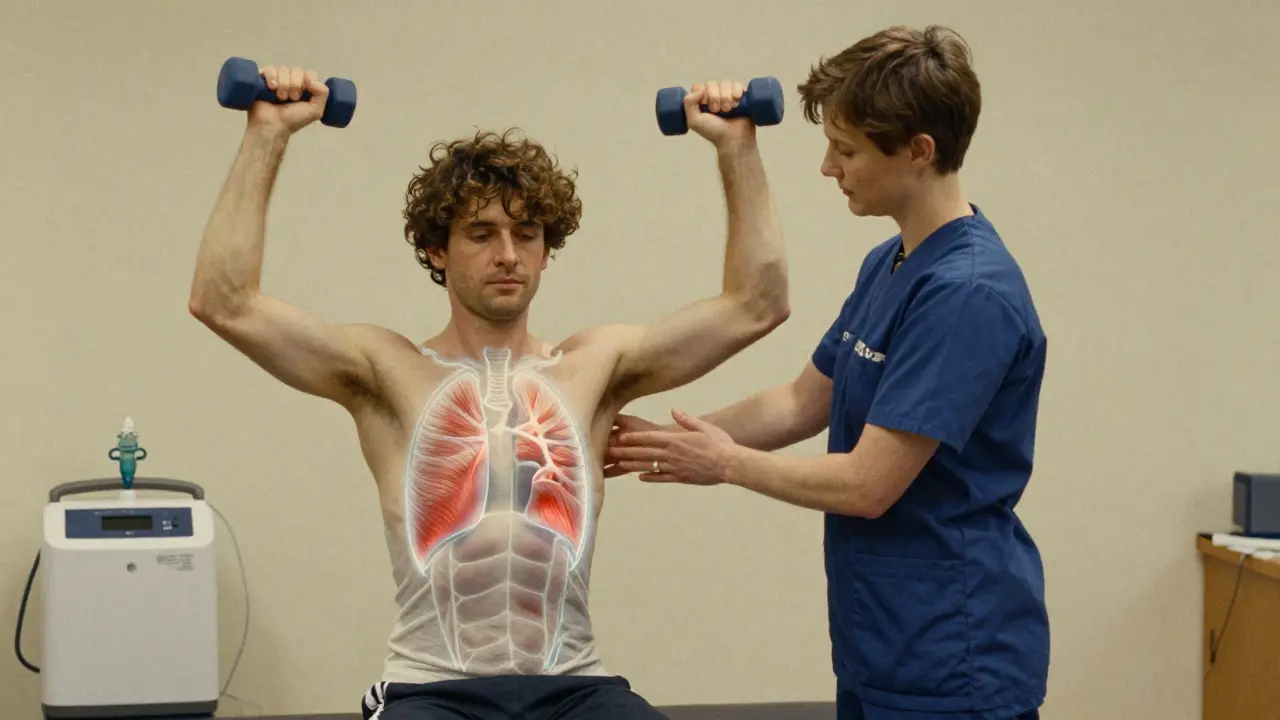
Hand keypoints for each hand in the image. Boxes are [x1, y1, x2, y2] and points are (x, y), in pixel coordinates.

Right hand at [248, 65, 329, 136]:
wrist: (272, 126)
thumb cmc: (293, 119)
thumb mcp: (315, 110)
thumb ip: (322, 93)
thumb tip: (311, 78)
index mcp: (305, 87)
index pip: (310, 73)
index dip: (307, 82)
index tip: (302, 96)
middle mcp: (292, 80)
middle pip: (297, 70)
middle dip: (295, 85)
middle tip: (291, 99)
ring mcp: (277, 79)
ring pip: (283, 69)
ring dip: (284, 85)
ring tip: (280, 98)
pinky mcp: (263, 78)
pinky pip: (270, 69)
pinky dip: (272, 78)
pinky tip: (271, 88)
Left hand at [608, 409, 736, 485]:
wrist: (729, 464)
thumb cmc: (720, 443)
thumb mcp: (703, 427)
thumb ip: (686, 420)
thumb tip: (674, 410)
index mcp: (676, 440)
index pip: (650, 438)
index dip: (634, 438)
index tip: (621, 437)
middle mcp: (672, 454)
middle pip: (645, 452)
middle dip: (627, 451)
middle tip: (611, 451)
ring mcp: (675, 467)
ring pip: (650, 465)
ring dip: (633, 464)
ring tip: (620, 463)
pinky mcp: (681, 478)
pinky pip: (662, 478)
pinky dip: (650, 477)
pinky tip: (640, 477)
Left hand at [684, 80, 755, 149]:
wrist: (733, 139)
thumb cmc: (713, 131)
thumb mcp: (694, 121)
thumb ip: (689, 103)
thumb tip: (700, 88)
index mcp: (701, 100)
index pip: (699, 86)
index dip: (702, 94)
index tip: (705, 106)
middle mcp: (714, 94)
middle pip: (712, 84)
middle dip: (714, 98)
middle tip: (718, 111)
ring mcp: (727, 94)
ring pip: (725, 83)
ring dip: (726, 97)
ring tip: (728, 110)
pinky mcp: (740, 95)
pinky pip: (737, 85)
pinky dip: (736, 92)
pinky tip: (737, 103)